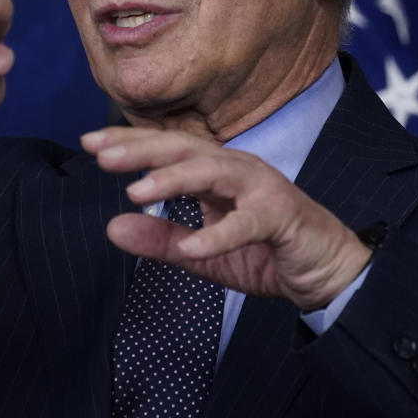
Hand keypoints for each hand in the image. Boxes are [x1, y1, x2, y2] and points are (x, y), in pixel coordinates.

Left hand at [82, 127, 371, 311]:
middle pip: (185, 148)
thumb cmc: (267, 254)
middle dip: (141, 148)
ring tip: (137, 191)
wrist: (328, 274)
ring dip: (174, 179)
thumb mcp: (203, 253)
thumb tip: (111, 227)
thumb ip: (161, 240)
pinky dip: (220, 234)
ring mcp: (262, 189)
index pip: (168, 150)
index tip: (89, 143)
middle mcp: (237, 171)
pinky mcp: (282, 218)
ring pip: (214, 171)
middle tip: (100, 155)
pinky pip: (248, 224)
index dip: (130, 143)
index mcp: (216, 173)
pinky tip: (192, 247)